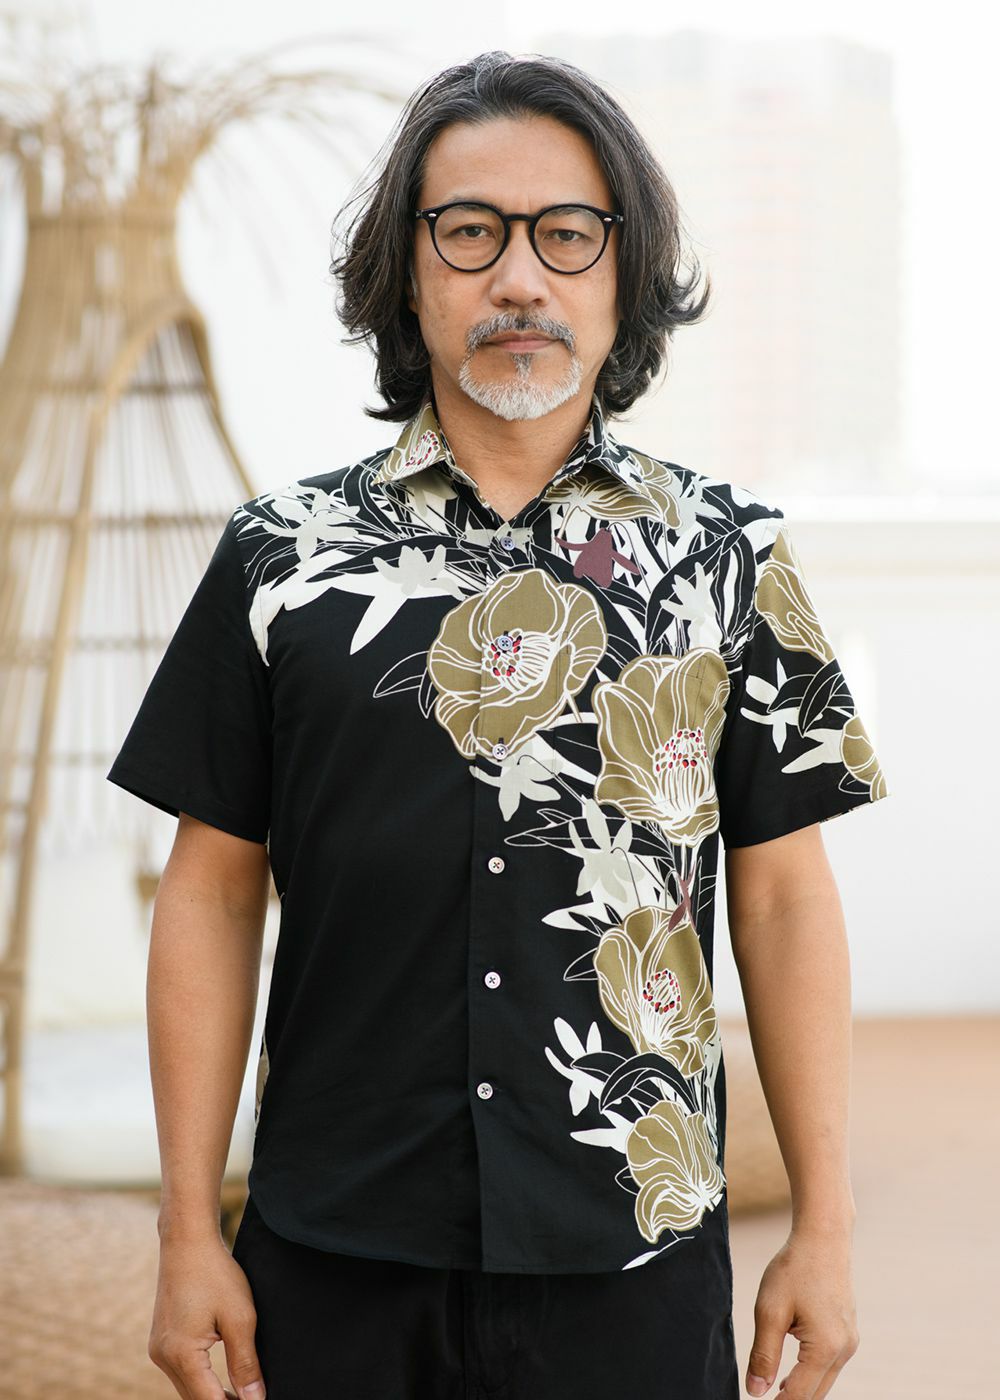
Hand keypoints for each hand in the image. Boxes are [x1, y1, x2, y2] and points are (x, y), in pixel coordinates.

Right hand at [147, 1233, 266, 1399]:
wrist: (187, 1242)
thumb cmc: (215, 1273)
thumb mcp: (240, 1318)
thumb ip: (246, 1363)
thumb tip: (255, 1399)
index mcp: (181, 1354)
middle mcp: (163, 1356)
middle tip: (253, 1399)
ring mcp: (158, 1349)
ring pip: (187, 1389)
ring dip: (211, 1395)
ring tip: (242, 1395)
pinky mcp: (159, 1342)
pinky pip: (181, 1372)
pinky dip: (201, 1380)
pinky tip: (221, 1379)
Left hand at [745, 1229, 859, 1398]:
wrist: (823, 1237)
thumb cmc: (794, 1269)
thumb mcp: (770, 1310)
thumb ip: (764, 1354)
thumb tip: (756, 1391)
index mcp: (825, 1349)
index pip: (800, 1396)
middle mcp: (844, 1350)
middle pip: (816, 1394)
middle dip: (792, 1399)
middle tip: (766, 1398)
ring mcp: (849, 1341)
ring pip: (824, 1380)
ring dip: (801, 1388)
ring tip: (775, 1390)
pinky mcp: (847, 1331)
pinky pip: (830, 1364)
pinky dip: (811, 1373)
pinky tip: (791, 1370)